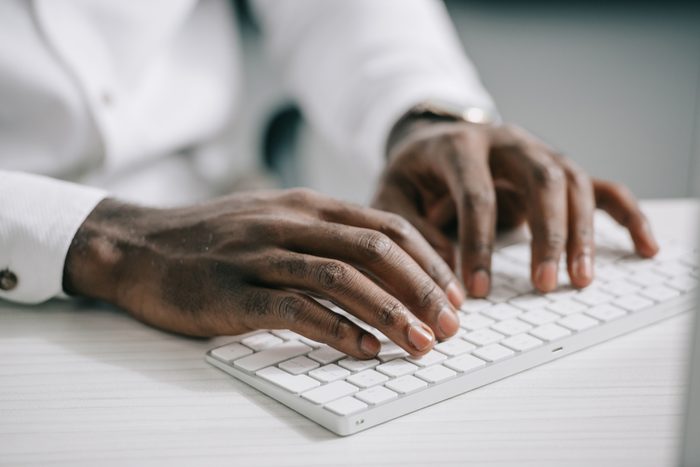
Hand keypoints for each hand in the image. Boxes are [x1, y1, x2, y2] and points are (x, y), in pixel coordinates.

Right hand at [63, 189, 464, 358]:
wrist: (139, 246)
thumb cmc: (215, 240)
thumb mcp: (275, 220)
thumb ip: (324, 236)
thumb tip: (383, 268)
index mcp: (307, 204)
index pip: (386, 226)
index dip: (428, 262)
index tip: (453, 296)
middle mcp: (289, 221)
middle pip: (375, 249)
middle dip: (422, 289)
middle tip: (451, 326)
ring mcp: (260, 254)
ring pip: (342, 277)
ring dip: (390, 313)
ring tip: (421, 344)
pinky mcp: (234, 291)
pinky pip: (296, 309)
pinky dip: (338, 330)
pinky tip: (365, 349)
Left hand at [373, 117, 658, 296]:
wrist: (433, 138)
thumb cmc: (413, 174)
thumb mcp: (392, 195)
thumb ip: (409, 229)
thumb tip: (441, 273)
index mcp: (459, 145)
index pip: (476, 193)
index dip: (477, 243)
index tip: (475, 290)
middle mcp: (506, 141)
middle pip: (541, 179)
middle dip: (545, 234)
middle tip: (541, 284)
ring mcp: (537, 151)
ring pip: (573, 183)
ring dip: (580, 233)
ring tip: (577, 280)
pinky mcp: (556, 168)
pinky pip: (601, 187)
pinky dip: (627, 216)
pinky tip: (645, 246)